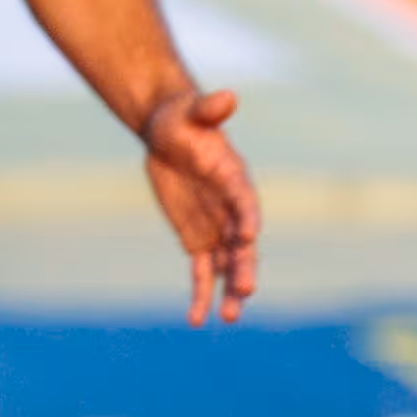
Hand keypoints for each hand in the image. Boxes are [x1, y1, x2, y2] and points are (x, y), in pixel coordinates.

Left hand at [140, 85, 259, 324]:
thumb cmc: (183, 118)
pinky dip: (201, 293)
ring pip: (227, 265)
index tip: (247, 238)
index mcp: (234, 179)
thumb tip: (226, 96)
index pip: (245, 203)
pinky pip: (203, 271)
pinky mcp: (199, 239)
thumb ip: (209, 109)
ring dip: (228, 290)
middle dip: (244, 267)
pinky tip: (197, 320)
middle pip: (242, 243)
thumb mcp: (190, 111)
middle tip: (244, 291)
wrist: (169, 133)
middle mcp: (232, 208)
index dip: (247, 220)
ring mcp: (217, 227)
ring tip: (227, 318)